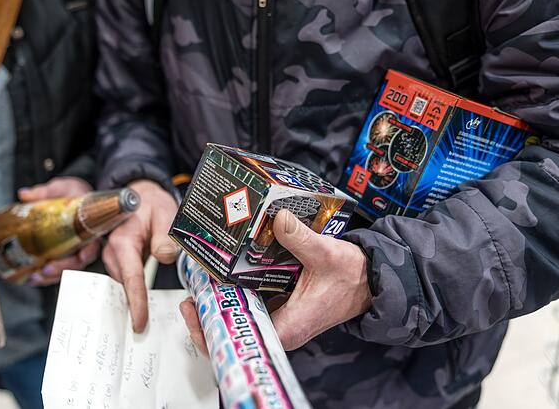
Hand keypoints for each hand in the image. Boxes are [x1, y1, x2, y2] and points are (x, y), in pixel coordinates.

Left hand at [18, 176, 99, 285]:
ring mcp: (74, 251)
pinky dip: (46, 277)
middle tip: (47, 269)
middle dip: (62, 268)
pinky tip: (32, 278)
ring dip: (51, 277)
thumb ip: (45, 192)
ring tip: (35, 277)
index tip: (82, 257)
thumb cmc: (74, 193)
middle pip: (78, 262)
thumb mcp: (62, 188)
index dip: (88, 252)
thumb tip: (24, 194)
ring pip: (66, 270)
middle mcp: (84, 243)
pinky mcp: (63, 255)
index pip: (94, 243)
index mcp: (89, 226)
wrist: (74, 196)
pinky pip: (58, 270)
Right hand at [102, 179, 179, 331]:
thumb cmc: (151, 204)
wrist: (139, 195)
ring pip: (124, 286)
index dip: (136, 303)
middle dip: (134, 308)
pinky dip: (134, 292)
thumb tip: (166, 257)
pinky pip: (126, 281)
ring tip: (146, 321)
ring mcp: (113, 259)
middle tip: (146, 332)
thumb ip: (165, 235)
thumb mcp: (164, 213)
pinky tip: (143, 304)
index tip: (139, 324)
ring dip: (135, 300)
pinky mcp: (118, 263)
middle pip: (125, 287)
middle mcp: (113, 253)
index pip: (131, 278)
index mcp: (123, 242)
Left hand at [179, 209, 370, 351]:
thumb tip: (279, 219)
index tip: (195, 311)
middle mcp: (280, 327)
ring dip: (219, 302)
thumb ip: (302, 238)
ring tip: (199, 283)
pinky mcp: (278, 305)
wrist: (368, 279)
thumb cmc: (352, 276)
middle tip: (190, 294)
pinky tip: (222, 275)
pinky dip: (235, 291)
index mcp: (289, 327)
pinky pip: (249, 303)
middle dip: (208, 314)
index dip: (214, 330)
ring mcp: (278, 316)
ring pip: (240, 316)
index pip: (243, 339)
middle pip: (235, 330)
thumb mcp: (328, 253)